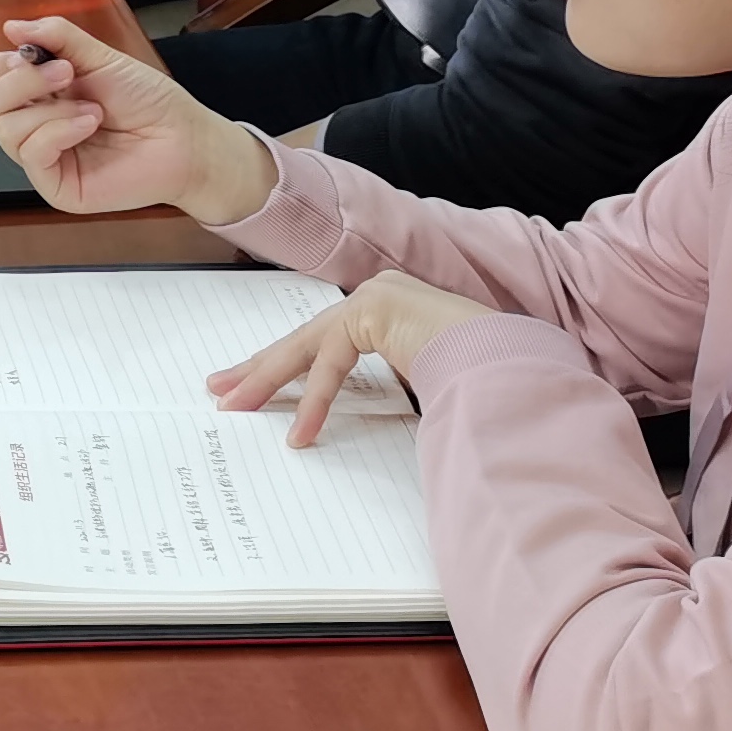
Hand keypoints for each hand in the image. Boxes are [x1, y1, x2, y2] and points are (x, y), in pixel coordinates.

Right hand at [0, 15, 277, 224]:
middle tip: (65, 71)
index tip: (21, 52)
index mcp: (37, 91)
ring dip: (49, 108)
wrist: (184, 138)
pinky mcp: (55, 184)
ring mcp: (43, 156)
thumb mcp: (100, 57)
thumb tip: (12, 26)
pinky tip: (88, 124)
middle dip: (20, 80)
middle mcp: (33, 123)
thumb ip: (56, 38)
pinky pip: (31, 153)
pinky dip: (57, 131)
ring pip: (5, 128)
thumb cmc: (148, 100)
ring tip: (91, 106)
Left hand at [209, 271, 494, 447]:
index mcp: (389, 314)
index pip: (323, 344)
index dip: (285, 368)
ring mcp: (376, 297)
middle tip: (220, 390)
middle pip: (304, 340)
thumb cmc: (479, 381)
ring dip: (268, 380)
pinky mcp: (376, 308)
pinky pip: (333, 360)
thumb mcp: (425, 389)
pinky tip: (300, 433)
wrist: (512, 363)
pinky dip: (315, 399)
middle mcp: (379, 298)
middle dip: (258, 368)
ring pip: (307, 347)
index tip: (251, 388)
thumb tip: (358, 428)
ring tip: (234, 406)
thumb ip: (392, 392)